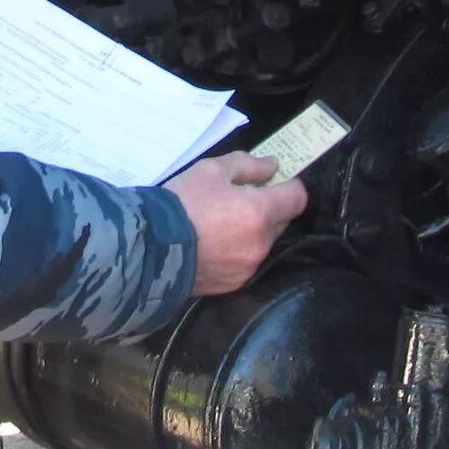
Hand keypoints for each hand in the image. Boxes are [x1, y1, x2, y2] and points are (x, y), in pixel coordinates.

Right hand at [169, 154, 310, 298]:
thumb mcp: (211, 171)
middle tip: (239, 200)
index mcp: (260, 212)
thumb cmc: (181, 204)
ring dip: (252, 231)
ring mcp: (249, 266)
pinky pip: (247, 261)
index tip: (275, 181)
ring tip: (220, 224)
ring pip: (263, 242)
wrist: (150, 249)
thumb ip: (248, 165)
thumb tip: (273, 167)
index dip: (289, 186)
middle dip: (268, 208)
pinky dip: (238, 251)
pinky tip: (213, 244)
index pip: (298, 198)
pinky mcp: (235, 283)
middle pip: (282, 220)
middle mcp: (261, 243)